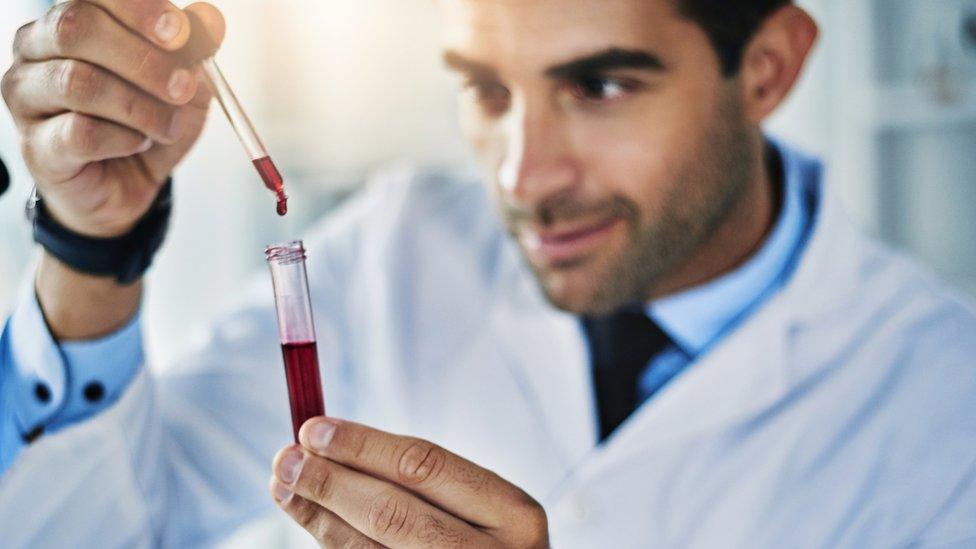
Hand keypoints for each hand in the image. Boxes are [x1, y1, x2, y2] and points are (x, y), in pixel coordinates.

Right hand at [1, 0, 224, 237]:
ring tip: (167, 126)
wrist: (131, 183)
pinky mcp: (36, 144)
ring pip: (77, 82)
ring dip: (139, 107)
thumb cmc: (149, 121)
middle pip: (76, 29)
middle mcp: (37, 48)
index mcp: (73, 20)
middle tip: (182, 88)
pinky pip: (80, 133)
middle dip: (142, 60)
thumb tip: (209, 19)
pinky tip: (138, 144)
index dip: (138, 10)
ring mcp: (27, 95)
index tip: (179, 32)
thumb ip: (194, 48)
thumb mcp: (185, 82)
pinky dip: (123, 139)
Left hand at [271, 418, 549, 547]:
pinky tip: (311, 517)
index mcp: (515, 515)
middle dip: (330, 481)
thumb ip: (422, 478)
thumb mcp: (485, 509)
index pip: (425, 467)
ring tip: (284, 485)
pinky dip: (333, 541)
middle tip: (286, 458)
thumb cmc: (487, 542)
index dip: (361, 446)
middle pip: (393, 513)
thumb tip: (329, 438)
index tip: (313, 429)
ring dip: (319, 515)